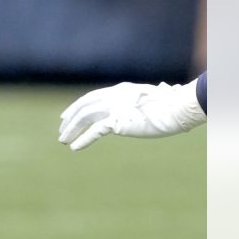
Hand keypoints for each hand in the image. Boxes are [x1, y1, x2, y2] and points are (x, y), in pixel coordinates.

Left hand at [58, 80, 206, 150]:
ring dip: (72, 129)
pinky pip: (94, 131)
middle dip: (70, 119)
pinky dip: (83, 139)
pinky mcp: (118, 121)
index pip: (91, 97)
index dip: (77, 107)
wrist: (177, 109)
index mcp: (120, 90)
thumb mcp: (150, 103)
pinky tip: (75, 147)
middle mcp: (113, 96)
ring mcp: (114, 107)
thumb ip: (139, 105)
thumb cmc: (170, 107)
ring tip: (63, 140)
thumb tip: (139, 111)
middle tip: (61, 130)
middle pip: (83, 106)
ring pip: (84, 117)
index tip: (66, 116)